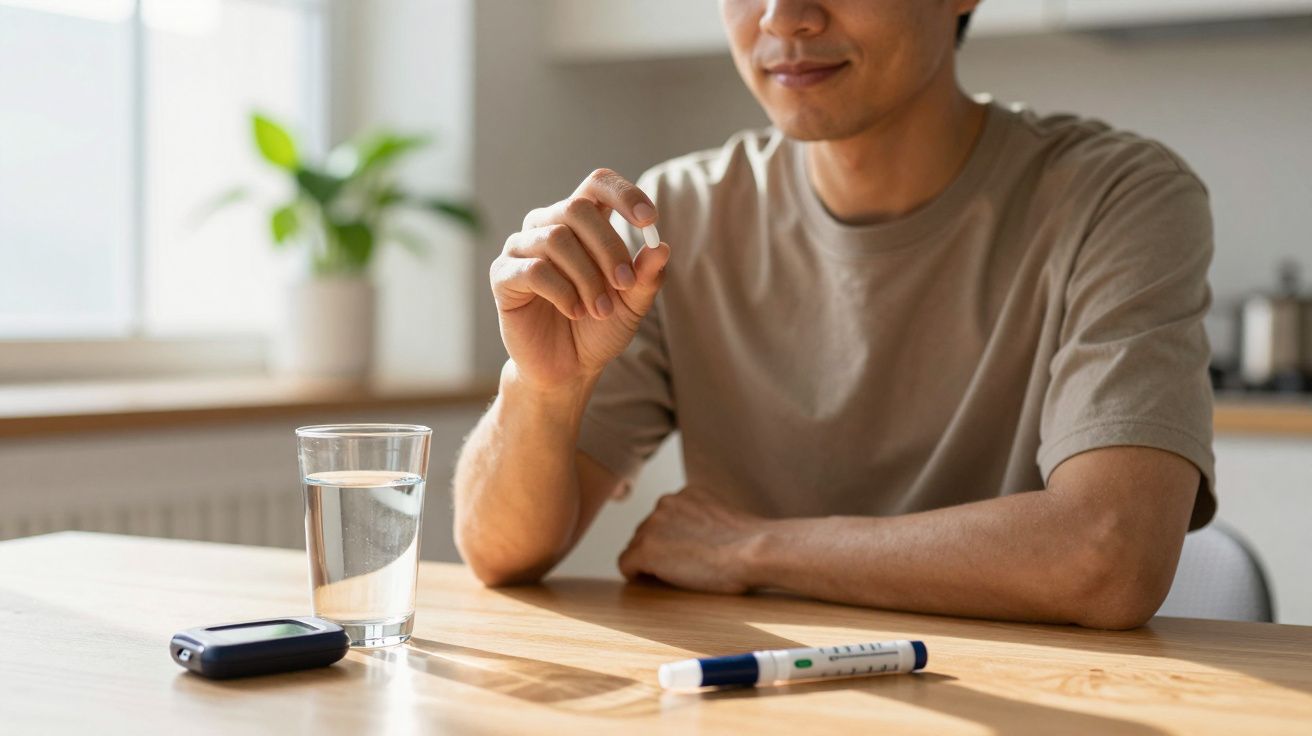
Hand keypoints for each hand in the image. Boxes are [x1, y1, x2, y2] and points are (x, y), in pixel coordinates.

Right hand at [490, 168, 670, 390]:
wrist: (567, 367)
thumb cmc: (599, 327)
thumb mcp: (632, 304)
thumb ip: (646, 276)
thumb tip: (660, 247)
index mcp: (582, 223)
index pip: (597, 183)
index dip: (623, 193)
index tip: (648, 220)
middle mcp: (548, 225)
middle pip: (577, 208)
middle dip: (608, 247)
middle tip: (625, 285)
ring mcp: (522, 248)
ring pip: (556, 238)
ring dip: (587, 277)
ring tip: (600, 309)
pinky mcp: (503, 275)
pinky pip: (534, 269)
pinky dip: (562, 292)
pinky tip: (575, 311)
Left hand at [618, 487, 766, 594]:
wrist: (754, 551)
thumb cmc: (750, 544)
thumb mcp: (722, 520)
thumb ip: (702, 521)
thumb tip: (694, 541)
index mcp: (685, 495)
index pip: (664, 519)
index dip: (671, 541)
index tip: (684, 555)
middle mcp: (665, 503)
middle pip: (646, 532)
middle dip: (658, 550)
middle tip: (681, 569)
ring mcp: (653, 525)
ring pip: (636, 548)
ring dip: (649, 563)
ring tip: (675, 577)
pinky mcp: (646, 550)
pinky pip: (626, 565)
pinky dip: (635, 576)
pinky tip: (652, 583)